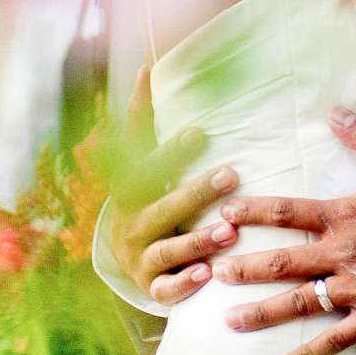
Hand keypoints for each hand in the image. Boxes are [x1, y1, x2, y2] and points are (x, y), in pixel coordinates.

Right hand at [109, 66, 240, 306]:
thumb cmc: (145, 196)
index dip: (169, 150)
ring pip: (166, 249)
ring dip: (196, 241)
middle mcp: (132, 221)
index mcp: (131, 188)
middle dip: (194, 192)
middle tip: (231, 175)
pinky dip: (183, 284)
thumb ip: (143, 119)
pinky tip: (206, 275)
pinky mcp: (150, 285)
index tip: (201, 131)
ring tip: (227, 232)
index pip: (146, 165)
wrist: (125, 255)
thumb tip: (144, 65)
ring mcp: (139, 255)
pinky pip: (164, 289)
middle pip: (159, 206)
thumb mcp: (141, 161)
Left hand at [214, 107, 355, 354]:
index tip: (224, 214)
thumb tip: (334, 113)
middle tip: (213, 272)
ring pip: (299, 302)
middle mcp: (344, 252)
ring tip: (230, 320)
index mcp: (347, 214)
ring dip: (261, 311)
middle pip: (282, 261)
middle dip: (245, 267)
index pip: (288, 211)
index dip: (253, 211)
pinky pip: (335, 339)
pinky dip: (308, 354)